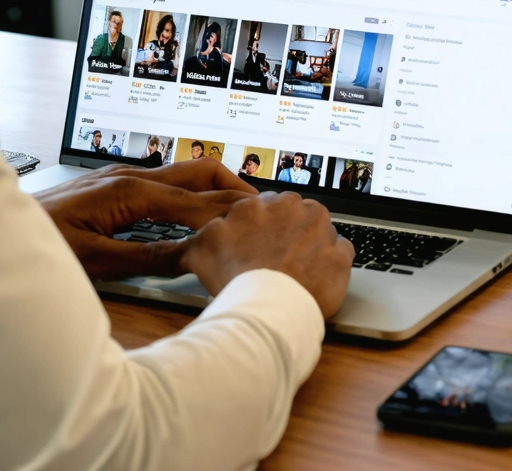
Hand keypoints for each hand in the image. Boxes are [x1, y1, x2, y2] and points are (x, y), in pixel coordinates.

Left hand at [38, 160, 256, 282]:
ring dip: (214, 190)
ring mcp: (119, 179)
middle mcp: (127, 177)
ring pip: (182, 175)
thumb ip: (146, 258)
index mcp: (127, 192)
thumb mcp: (95, 261)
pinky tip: (197, 215)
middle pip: (197, 171)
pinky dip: (191, 196)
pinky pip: (164, 185)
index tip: (260, 225)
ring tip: (242, 211)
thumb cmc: (38, 244)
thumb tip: (191, 257)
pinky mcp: (111, 187)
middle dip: (234, 187)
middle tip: (265, 209)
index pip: (196, 202)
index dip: (231, 215)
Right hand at [182, 192, 353, 317]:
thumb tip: (169, 240)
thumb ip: (186, 239)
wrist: (269, 308)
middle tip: (271, 261)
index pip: (264, 209)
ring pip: (317, 233)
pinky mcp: (342, 254)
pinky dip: (329, 265)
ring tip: (291, 273)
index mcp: (261, 202)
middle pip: (293, 217)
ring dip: (308, 248)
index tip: (257, 247)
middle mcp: (294, 208)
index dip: (260, 230)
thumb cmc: (235, 278)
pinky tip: (312, 280)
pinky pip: (339, 254)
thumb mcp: (197, 253)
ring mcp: (322, 230)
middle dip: (285, 236)